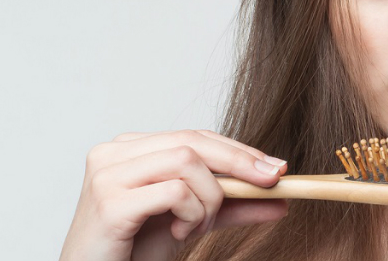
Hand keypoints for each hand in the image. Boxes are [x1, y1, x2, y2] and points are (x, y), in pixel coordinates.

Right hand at [60, 130, 288, 260]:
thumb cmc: (134, 249)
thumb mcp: (192, 220)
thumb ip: (231, 206)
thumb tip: (280, 199)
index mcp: (131, 149)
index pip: (195, 137)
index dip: (238, 150)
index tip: (276, 167)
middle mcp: (114, 152)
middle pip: (192, 141)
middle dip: (240, 162)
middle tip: (272, 181)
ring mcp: (107, 174)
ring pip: (186, 162)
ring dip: (208, 198)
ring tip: (197, 226)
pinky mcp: (109, 201)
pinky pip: (174, 192)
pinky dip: (191, 213)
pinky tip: (179, 232)